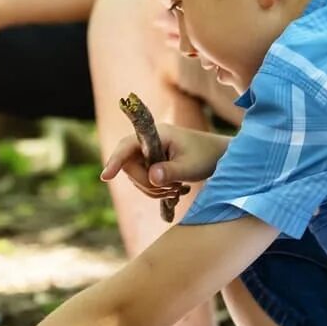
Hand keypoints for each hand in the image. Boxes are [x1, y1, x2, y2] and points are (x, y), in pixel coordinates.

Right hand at [101, 124, 224, 200]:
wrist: (220, 156)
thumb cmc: (207, 156)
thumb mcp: (191, 166)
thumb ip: (171, 172)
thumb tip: (151, 178)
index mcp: (156, 134)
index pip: (127, 146)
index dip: (115, 160)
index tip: (106, 177)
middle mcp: (148, 142)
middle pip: (128, 166)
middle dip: (145, 183)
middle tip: (169, 189)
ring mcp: (148, 153)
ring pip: (135, 177)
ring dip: (152, 189)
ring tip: (176, 189)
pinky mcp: (152, 164)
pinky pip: (143, 181)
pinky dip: (155, 191)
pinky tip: (174, 190)